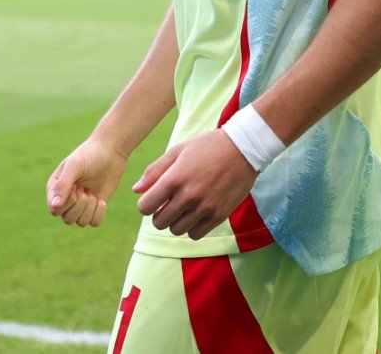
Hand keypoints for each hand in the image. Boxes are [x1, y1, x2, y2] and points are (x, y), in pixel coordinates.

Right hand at [46, 137, 128, 227]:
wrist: (111, 151)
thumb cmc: (90, 155)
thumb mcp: (74, 166)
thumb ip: (63, 185)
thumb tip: (54, 207)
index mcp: (55, 189)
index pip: (55, 210)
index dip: (67, 202)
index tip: (76, 187)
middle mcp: (66, 200)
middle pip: (67, 219)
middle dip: (80, 205)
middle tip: (85, 188)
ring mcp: (81, 205)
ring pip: (81, 223)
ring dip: (90, 208)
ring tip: (92, 192)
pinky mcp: (95, 207)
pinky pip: (95, 223)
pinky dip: (99, 213)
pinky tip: (101, 200)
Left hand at [133, 129, 259, 240]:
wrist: (244, 148)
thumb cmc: (208, 147)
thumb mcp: (178, 151)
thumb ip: (155, 171)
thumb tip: (136, 190)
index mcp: (174, 178)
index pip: (145, 207)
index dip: (146, 204)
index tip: (155, 199)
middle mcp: (188, 195)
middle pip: (159, 222)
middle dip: (160, 214)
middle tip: (169, 204)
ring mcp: (204, 207)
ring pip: (176, 230)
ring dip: (176, 222)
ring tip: (184, 209)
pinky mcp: (219, 215)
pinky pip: (195, 234)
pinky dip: (192, 228)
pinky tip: (197, 214)